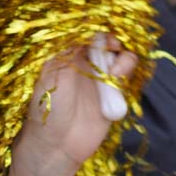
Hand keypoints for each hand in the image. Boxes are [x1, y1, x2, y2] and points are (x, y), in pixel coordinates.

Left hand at [12, 36, 139, 175]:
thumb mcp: (53, 76)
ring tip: (116, 71)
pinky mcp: (113, 95)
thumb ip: (71, 52)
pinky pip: (126, 77)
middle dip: (114, 40)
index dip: (97, 28)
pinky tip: (119, 79)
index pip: (86, 33)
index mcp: (66, 55)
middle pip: (107, 42)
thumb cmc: (47, 109)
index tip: (103, 30)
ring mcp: (100, 79)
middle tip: (114, 47)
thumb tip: (88, 30)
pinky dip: (127, 72)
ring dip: (123, 57)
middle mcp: (84, 63)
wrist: (56, 146)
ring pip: (120, 57)